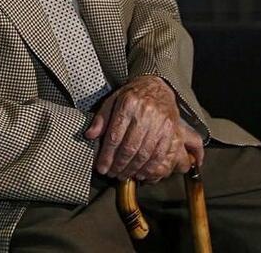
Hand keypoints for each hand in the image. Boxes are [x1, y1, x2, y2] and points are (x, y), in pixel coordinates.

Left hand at [84, 76, 203, 182]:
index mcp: (128, 103)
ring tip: (124, 175)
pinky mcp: (170, 129)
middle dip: (119, 165)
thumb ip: (101, 118)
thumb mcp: (113, 100)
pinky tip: (141, 173)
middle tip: (112, 174)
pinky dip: (149, 167)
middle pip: (129, 147)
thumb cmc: (132, 95)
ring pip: (144, 153)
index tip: (102, 167)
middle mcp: (145, 112)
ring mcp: (159, 121)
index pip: (114, 136)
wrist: (157, 85)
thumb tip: (90, 135)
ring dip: (132, 169)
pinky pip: (160, 154)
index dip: (107, 155)